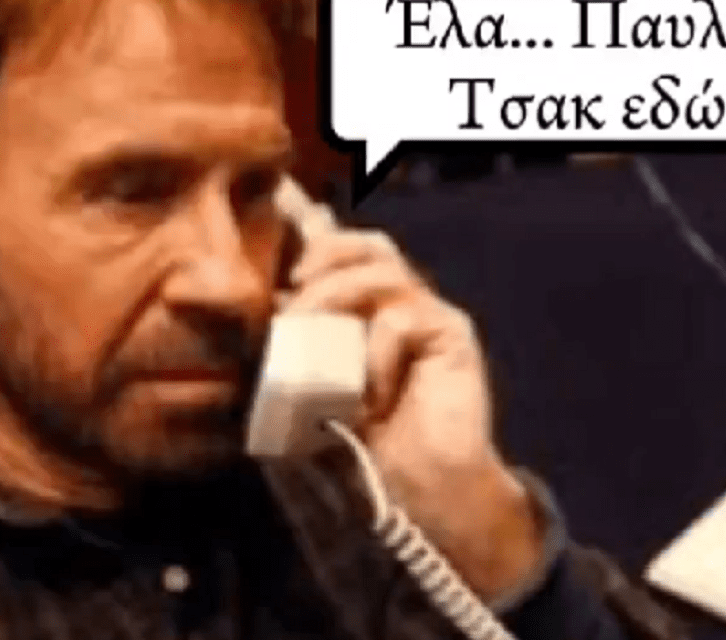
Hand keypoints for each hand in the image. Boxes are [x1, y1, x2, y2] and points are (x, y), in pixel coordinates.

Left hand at [283, 228, 543, 600]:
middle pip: (368, 246)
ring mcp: (429, 316)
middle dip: (324, 257)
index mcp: (369, 312)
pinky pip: (403, 318)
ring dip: (338, 299)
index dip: (315, 237)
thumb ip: (301, 347)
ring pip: (382, 271)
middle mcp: (402, 304)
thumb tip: (274, 304)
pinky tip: (371, 399)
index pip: (345, 254)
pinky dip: (376, 356)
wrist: (422, 491)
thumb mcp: (317, 390)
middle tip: (293, 288)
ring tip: (317, 344)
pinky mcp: (452, 334)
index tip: (281, 235)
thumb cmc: (367, 447)